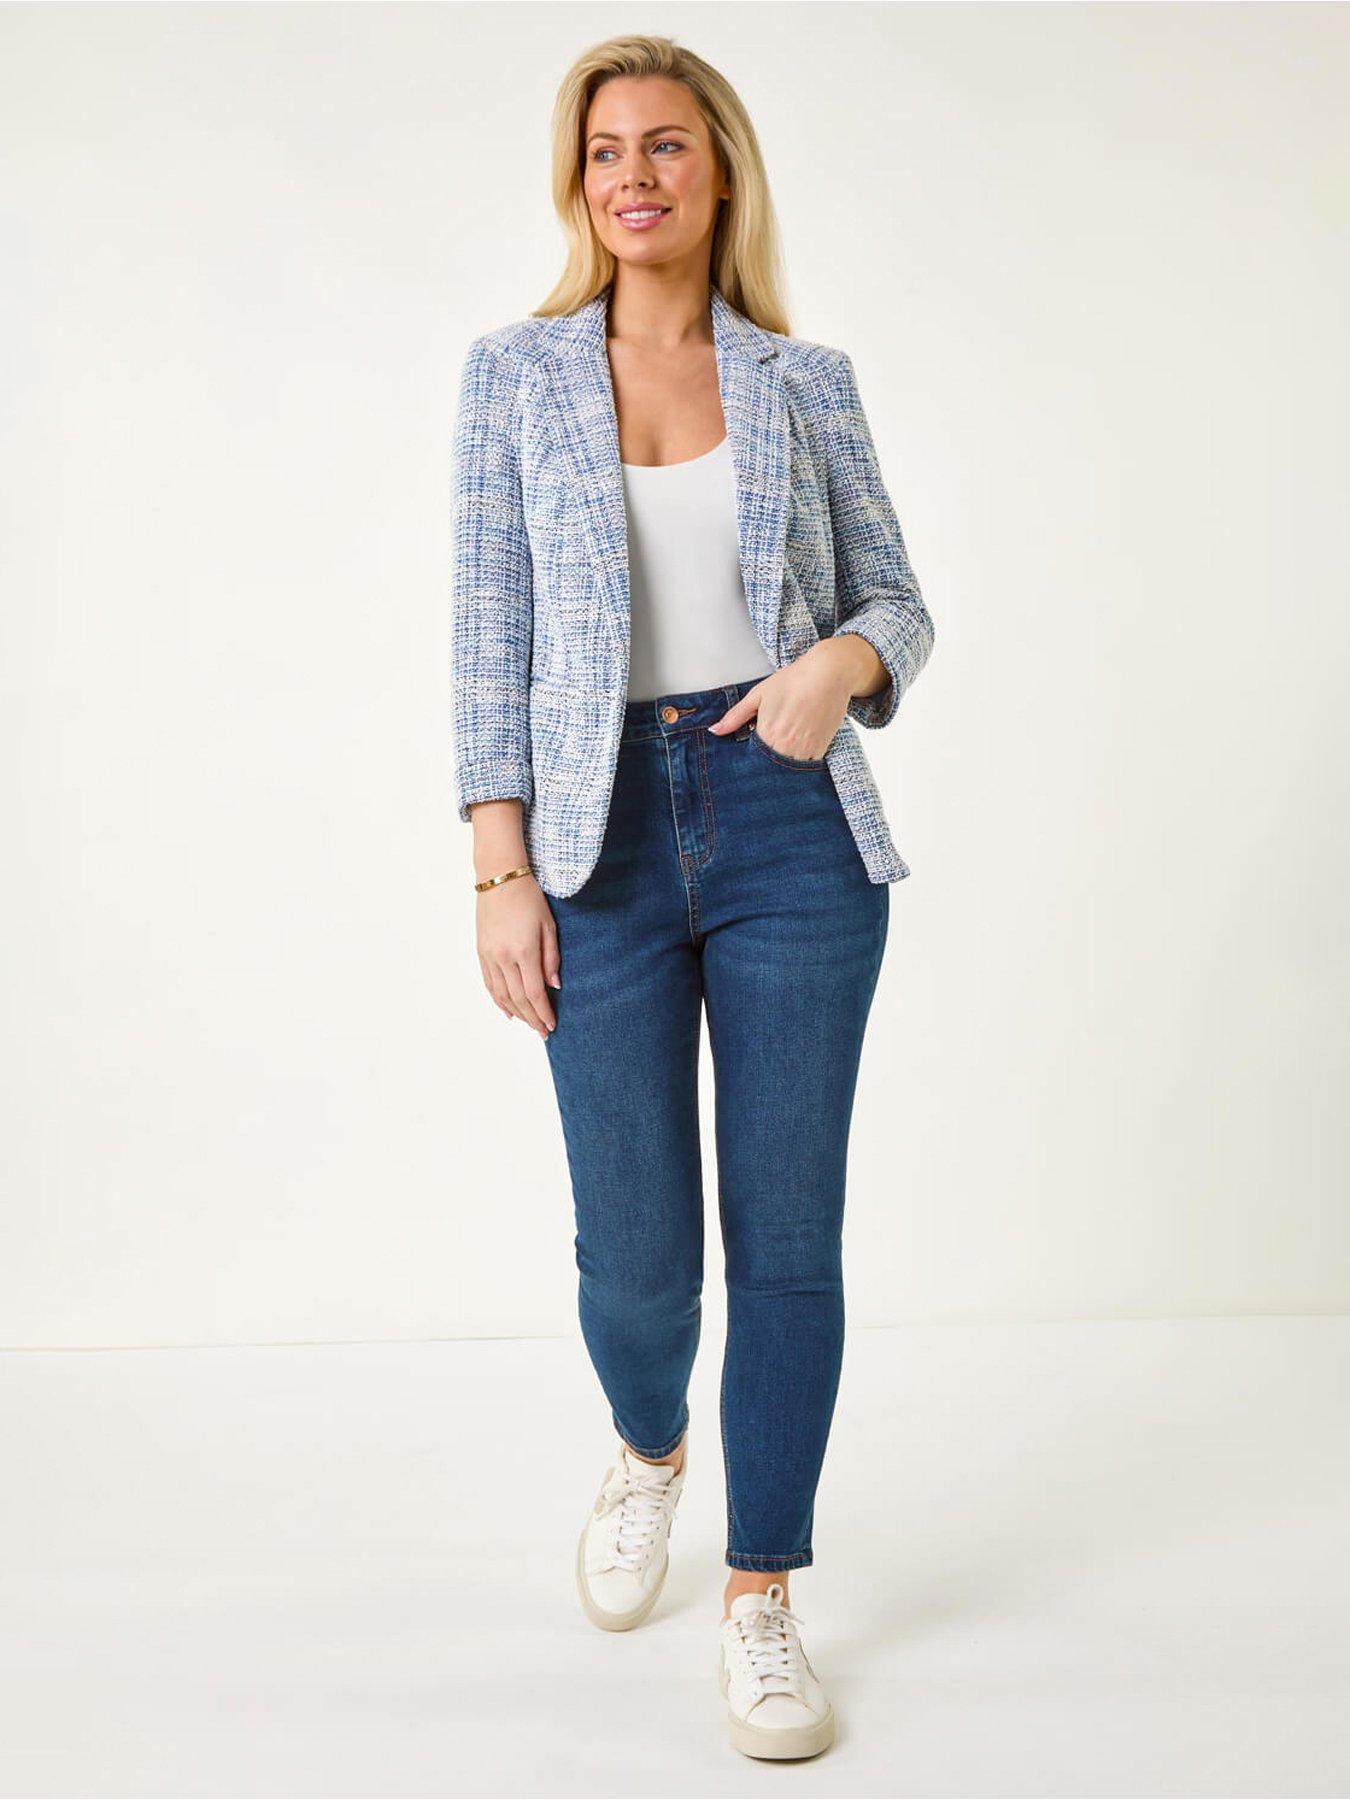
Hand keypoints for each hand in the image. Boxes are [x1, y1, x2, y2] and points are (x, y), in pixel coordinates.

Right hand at [475, 874, 559, 1039]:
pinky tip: (508, 1011)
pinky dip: (498, 1000)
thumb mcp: (548, 925)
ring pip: (501, 995)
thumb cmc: (529, 897)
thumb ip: (551, 958)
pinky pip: (489, 983)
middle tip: (543, 1032)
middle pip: (518, 999)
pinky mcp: (481, 951)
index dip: (543, 1012)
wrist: (499, 877)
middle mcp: (503, 957)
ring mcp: (489, 955)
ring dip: (516, 1013)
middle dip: (532, 1018)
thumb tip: (553, 986)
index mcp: (524, 950)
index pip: (534, 993)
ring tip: (529, 1024)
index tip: (551, 1025)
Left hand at [706, 638, 876, 756]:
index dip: (750, 758)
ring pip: (788, 768)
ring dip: (783, 764)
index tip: (750, 753)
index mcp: (766, 733)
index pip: (752, 759)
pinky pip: (807, 765)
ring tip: (784, 747)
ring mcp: (804, 750)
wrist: (829, 673)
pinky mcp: (821, 749)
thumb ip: (735, 716)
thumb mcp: (758, 695)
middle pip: (770, 767)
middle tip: (768, 752)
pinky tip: (798, 748)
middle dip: (766, 764)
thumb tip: (715, 731)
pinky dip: (800, 761)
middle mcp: (785, 746)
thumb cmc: (792, 681)